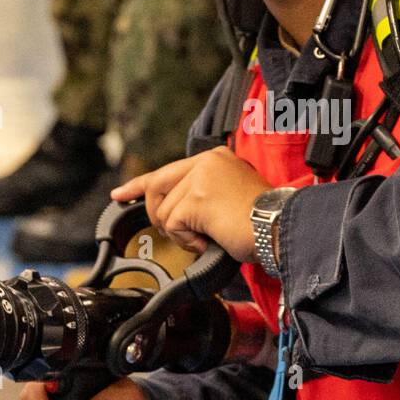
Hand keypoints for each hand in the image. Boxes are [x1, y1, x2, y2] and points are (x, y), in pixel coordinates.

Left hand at [111, 146, 269, 261]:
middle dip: (157, 215)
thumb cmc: (262, 221)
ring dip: (182, 234)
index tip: (120, 195)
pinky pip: (173, 225)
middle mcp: (205, 162)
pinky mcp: (196, 199)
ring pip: (164, 212)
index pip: (167, 170)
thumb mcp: (231, 195)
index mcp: (214, 159)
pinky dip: (188, 241)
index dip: (140, 185)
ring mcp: (200, 178)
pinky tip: (208, 240)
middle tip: (179, 233)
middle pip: (157, 188)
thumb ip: (204, 193)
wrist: (279, 227)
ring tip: (207, 236)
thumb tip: (176, 210)